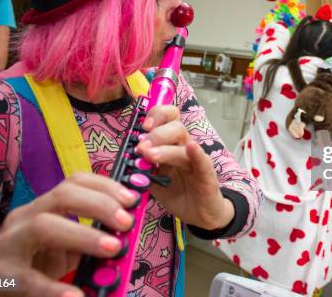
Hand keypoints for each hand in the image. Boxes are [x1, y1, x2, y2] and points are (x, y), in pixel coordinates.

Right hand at [0, 173, 138, 296]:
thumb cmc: (30, 265)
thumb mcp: (63, 247)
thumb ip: (90, 238)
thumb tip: (126, 235)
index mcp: (42, 207)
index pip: (74, 181)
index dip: (106, 186)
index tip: (133, 198)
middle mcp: (24, 218)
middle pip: (62, 195)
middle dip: (99, 205)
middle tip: (126, 223)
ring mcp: (8, 244)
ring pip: (43, 226)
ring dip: (83, 235)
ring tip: (112, 248)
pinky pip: (28, 279)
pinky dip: (54, 289)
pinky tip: (76, 296)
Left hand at [136, 105, 233, 230]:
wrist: (200, 215)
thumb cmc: (178, 193)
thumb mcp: (153, 181)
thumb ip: (141, 169)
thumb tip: (124, 160)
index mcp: (172, 144)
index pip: (168, 117)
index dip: (156, 116)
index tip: (141, 127)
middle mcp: (185, 147)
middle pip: (175, 126)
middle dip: (155, 134)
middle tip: (141, 147)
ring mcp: (197, 160)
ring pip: (184, 141)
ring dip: (165, 147)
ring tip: (149, 155)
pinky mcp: (207, 176)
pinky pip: (202, 161)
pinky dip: (196, 153)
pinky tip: (191, 147)